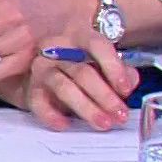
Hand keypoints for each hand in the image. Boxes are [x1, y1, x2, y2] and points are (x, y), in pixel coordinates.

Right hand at [9, 30, 137, 131]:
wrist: (47, 71)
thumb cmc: (80, 66)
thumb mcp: (101, 63)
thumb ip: (118, 70)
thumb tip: (130, 80)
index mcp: (78, 37)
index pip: (96, 45)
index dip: (113, 67)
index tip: (126, 89)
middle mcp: (58, 50)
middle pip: (82, 72)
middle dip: (104, 96)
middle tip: (119, 115)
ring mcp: (42, 69)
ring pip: (64, 87)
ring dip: (86, 108)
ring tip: (103, 123)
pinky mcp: (32, 89)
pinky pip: (39, 103)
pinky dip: (52, 115)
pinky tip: (66, 124)